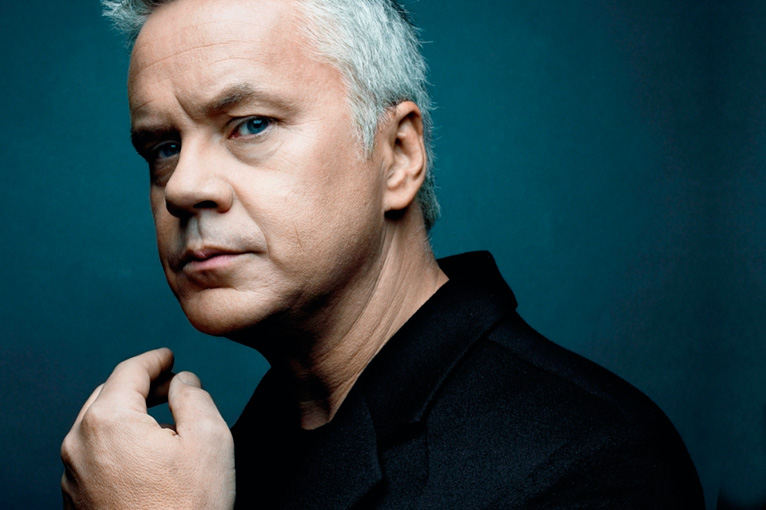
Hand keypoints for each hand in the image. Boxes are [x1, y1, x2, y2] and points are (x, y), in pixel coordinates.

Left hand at [61, 348, 234, 508]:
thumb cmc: (189, 507)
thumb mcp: (210, 438)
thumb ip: (195, 395)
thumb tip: (183, 382)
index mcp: (108, 421)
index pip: (129, 371)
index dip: (154, 359)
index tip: (169, 357)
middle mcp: (79, 444)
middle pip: (107, 395)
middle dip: (140, 386)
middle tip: (171, 386)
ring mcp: (72, 474)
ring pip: (98, 425)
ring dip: (128, 414)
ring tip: (162, 422)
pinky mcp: (75, 499)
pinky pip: (93, 455)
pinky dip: (117, 442)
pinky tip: (145, 456)